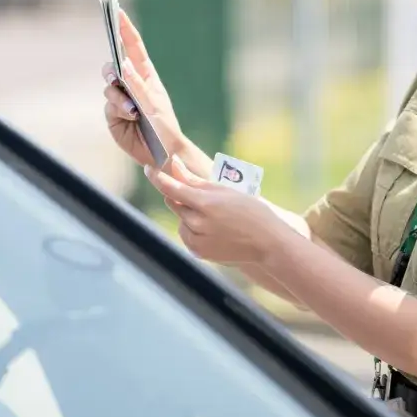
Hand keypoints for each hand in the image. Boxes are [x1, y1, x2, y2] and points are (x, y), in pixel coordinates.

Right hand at [102, 10, 204, 169]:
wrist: (162, 154)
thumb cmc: (165, 127)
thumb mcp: (154, 104)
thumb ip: (137, 85)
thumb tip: (123, 66)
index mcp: (146, 75)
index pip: (132, 47)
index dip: (124, 29)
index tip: (116, 11)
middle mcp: (131, 84)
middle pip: (113, 65)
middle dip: (111, 68)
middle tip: (116, 74)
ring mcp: (121, 99)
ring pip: (109, 87)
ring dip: (119, 96)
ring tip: (133, 110)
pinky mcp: (114, 115)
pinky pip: (109, 106)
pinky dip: (119, 109)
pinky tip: (131, 117)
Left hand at [146, 156, 286, 265]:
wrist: (267, 241)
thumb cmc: (249, 209)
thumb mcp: (224, 189)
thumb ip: (194, 180)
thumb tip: (174, 165)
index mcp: (205, 203)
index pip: (170, 188)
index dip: (156, 176)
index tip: (149, 168)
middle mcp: (198, 223)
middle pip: (174, 203)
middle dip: (181, 195)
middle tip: (202, 195)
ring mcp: (197, 240)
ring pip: (180, 219)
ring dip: (188, 213)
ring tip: (214, 214)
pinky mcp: (199, 252)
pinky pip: (187, 235)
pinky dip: (193, 228)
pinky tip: (213, 227)